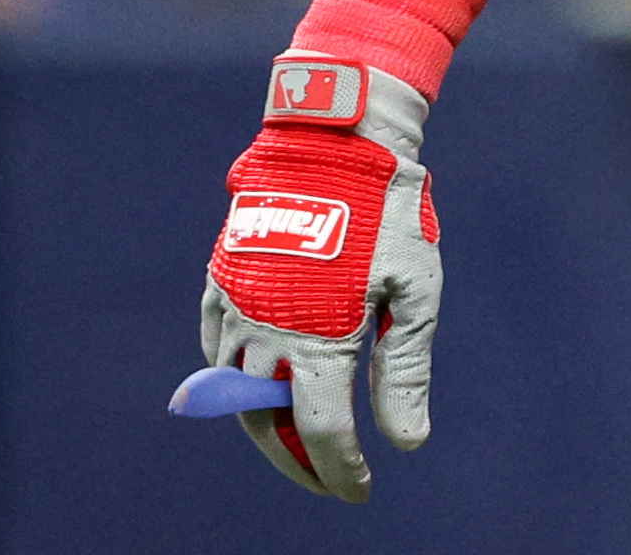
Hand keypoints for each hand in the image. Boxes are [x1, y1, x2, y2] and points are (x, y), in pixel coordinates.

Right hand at [198, 59, 441, 499]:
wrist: (336, 138)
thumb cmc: (389, 213)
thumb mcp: (415, 291)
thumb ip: (405, 370)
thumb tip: (404, 443)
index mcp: (318, 338)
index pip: (321, 432)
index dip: (339, 471)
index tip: (358, 491)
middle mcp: (265, 330)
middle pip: (267, 423)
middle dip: (296, 461)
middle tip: (327, 480)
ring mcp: (235, 304)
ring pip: (234, 391)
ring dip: (261, 423)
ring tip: (297, 438)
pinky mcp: (220, 279)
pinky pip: (215, 346)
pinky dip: (234, 377)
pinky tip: (261, 385)